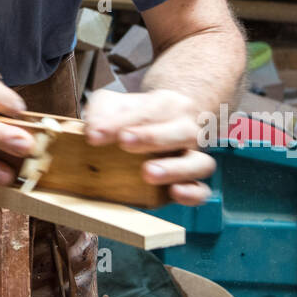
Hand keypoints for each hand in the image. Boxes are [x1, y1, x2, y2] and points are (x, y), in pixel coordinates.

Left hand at [83, 87, 215, 205]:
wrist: (166, 121)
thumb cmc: (136, 114)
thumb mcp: (116, 103)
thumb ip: (102, 110)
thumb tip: (93, 131)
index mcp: (168, 105)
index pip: (149, 111)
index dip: (120, 123)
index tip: (95, 135)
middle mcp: (187, 129)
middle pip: (182, 131)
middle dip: (152, 137)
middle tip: (125, 142)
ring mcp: (194, 156)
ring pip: (200, 163)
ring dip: (174, 169)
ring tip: (148, 173)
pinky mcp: (194, 182)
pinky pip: (203, 190)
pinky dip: (192, 193)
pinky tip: (174, 192)